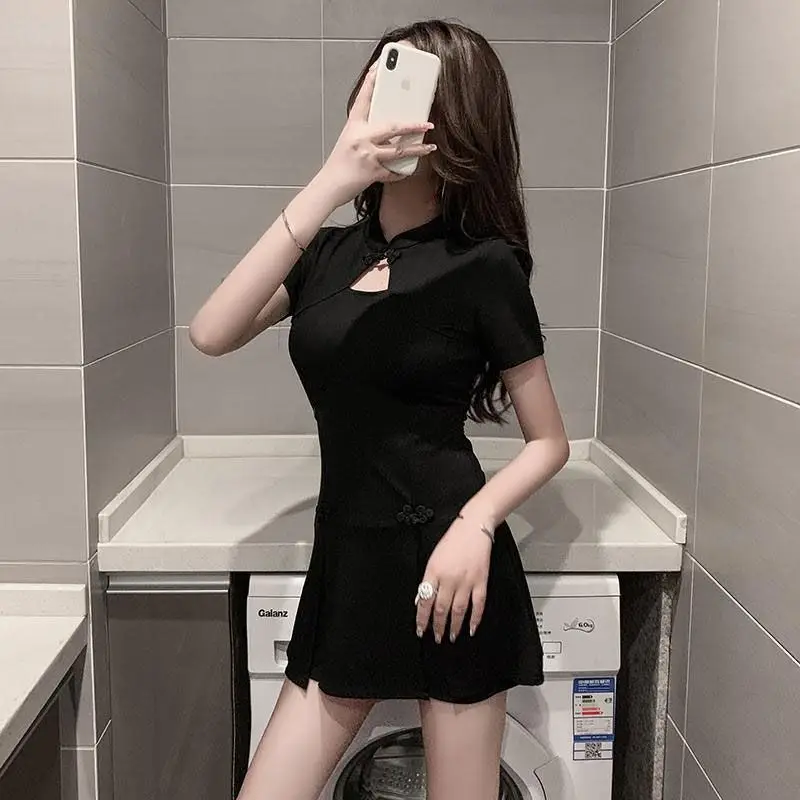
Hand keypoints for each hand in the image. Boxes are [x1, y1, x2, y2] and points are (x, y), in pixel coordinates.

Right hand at [312, 64, 436, 207]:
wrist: (328, 186)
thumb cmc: (338, 164)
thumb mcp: (348, 141)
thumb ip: (365, 133)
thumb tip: (386, 130)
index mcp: (353, 126)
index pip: (363, 99)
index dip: (372, 82)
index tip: (380, 67)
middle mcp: (360, 138)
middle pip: (392, 127)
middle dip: (413, 125)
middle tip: (427, 123)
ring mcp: (367, 155)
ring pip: (398, 151)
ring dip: (417, 149)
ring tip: (430, 147)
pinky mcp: (372, 172)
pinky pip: (392, 172)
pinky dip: (400, 172)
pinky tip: (409, 170)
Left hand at [415, 516, 492, 643]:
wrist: (474, 527)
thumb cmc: (453, 540)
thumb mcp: (433, 558)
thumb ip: (428, 579)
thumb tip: (421, 599)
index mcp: (434, 572)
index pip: (424, 600)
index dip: (421, 618)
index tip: (420, 629)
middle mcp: (449, 578)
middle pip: (441, 609)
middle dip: (437, 626)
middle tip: (436, 637)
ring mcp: (466, 581)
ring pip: (458, 610)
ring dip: (454, 626)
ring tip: (451, 636)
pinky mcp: (481, 581)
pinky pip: (478, 605)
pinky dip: (475, 618)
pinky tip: (472, 628)